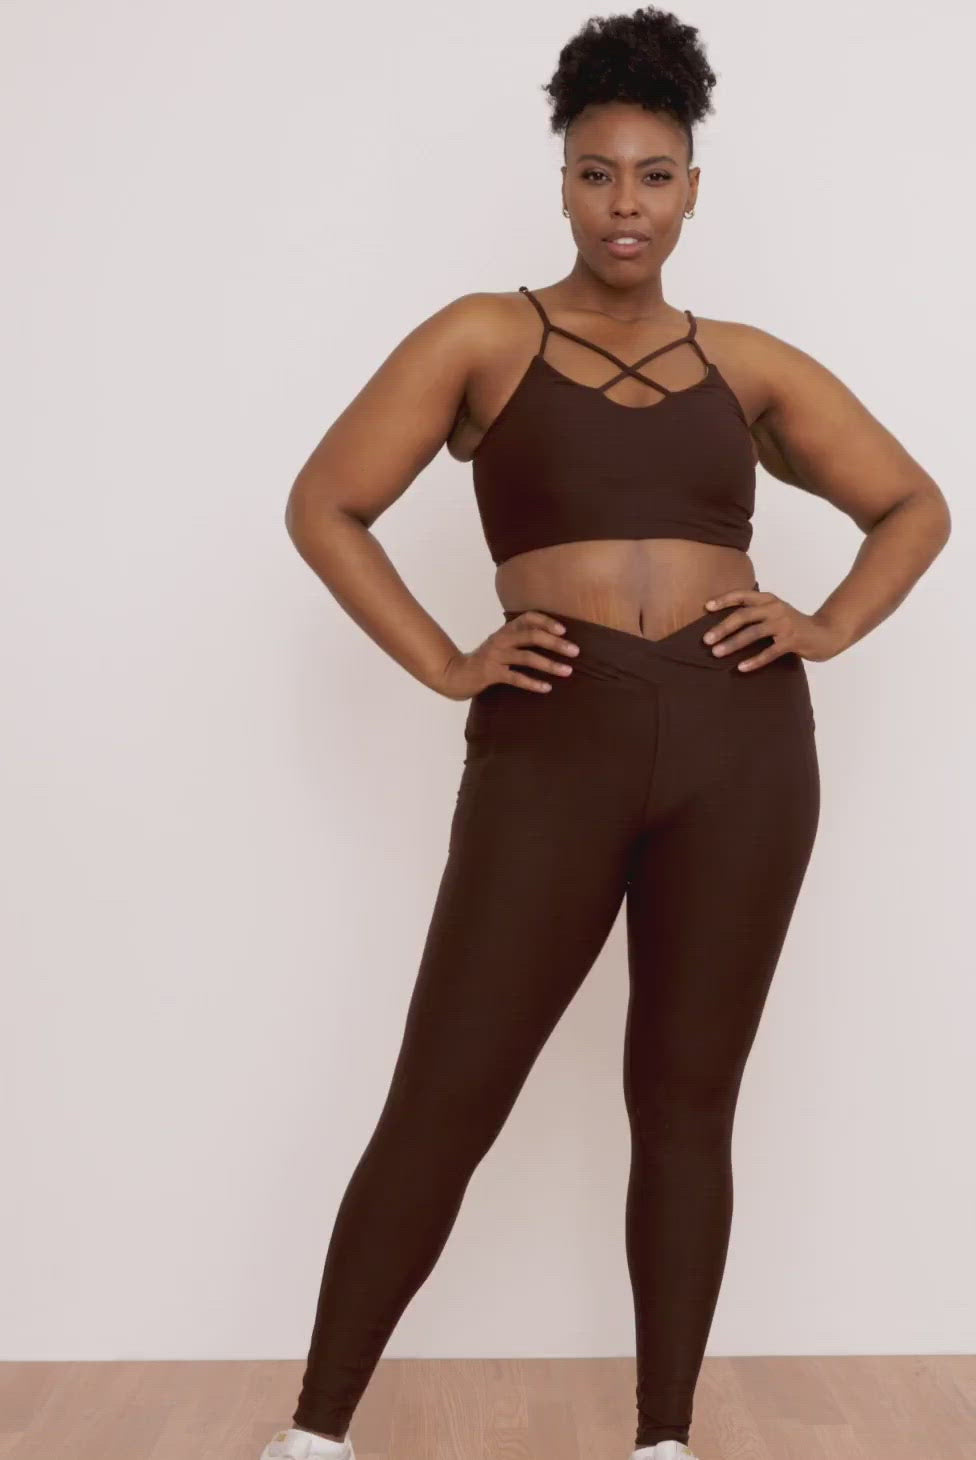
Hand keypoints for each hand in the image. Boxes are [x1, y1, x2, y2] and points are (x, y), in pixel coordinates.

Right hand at [437, 611, 579, 699]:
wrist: (457, 675)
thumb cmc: (486, 661)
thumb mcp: (502, 645)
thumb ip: (520, 640)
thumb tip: (554, 641)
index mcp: (505, 630)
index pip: (528, 618)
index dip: (546, 621)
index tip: (564, 629)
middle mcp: (501, 639)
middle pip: (532, 636)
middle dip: (556, 643)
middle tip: (575, 652)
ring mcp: (495, 656)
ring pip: (527, 657)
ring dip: (550, 664)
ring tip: (567, 671)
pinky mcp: (491, 673)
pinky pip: (515, 677)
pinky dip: (533, 683)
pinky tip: (546, 688)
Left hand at [702, 587, 844, 670]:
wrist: (824, 634)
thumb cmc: (793, 625)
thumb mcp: (774, 612)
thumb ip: (755, 613)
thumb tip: (722, 624)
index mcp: (769, 599)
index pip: (742, 595)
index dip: (723, 600)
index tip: (706, 608)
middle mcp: (775, 608)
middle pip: (743, 616)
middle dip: (722, 627)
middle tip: (706, 640)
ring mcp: (784, 624)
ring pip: (753, 633)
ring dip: (733, 644)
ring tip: (717, 653)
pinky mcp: (792, 641)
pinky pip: (769, 652)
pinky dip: (754, 660)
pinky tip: (741, 668)